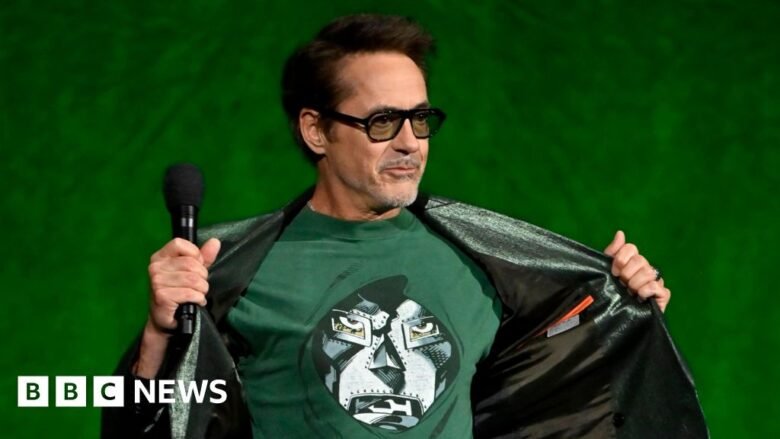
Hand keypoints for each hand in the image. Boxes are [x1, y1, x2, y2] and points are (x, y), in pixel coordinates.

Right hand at [134, 237, 220, 377]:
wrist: (166, 319)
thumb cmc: (179, 293)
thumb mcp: (192, 272)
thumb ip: (204, 257)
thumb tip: (215, 241)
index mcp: (160, 257)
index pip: (180, 244)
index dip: (195, 255)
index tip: (196, 267)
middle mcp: (155, 267)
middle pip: (191, 264)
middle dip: (202, 277)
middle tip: (198, 286)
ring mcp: (157, 282)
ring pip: (193, 279)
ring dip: (201, 290)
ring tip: (196, 295)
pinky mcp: (162, 296)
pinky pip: (190, 293)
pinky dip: (198, 299)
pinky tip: (194, 302)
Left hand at [604, 231, 669, 312]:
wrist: (613, 319)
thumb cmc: (609, 294)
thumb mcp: (605, 272)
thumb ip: (612, 252)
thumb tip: (620, 233)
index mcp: (631, 262)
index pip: (631, 248)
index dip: (621, 259)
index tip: (614, 272)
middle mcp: (645, 270)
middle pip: (640, 260)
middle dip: (627, 273)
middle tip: (622, 284)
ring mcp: (655, 282)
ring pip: (649, 272)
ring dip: (635, 283)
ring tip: (630, 292)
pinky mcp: (662, 297)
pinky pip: (658, 287)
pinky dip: (647, 290)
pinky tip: (640, 296)